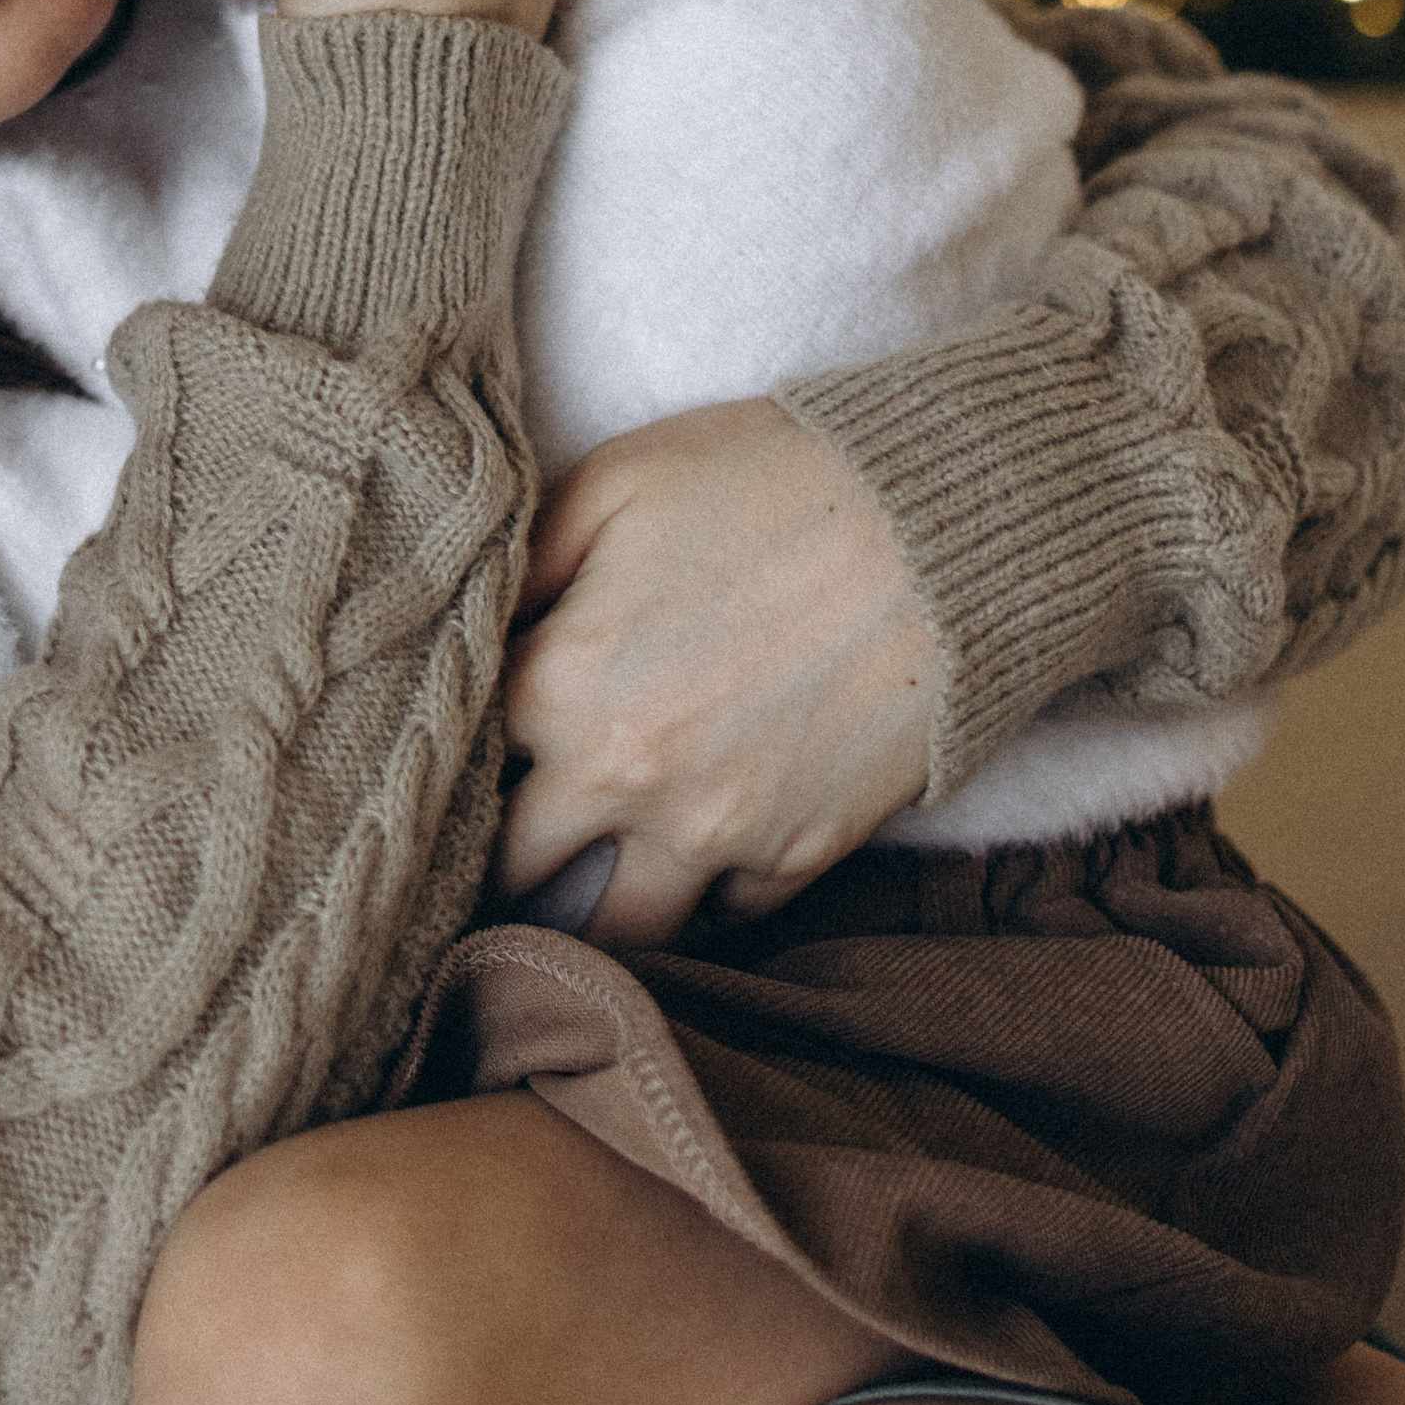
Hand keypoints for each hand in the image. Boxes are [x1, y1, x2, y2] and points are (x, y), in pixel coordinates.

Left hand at [494, 399, 939, 945]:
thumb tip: (468, 627)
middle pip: (516, 866)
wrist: (946, 527)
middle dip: (500, 851)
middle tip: (506, 833)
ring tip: (590, 874)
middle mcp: (624, 778)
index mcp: (563, 682)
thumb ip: (525, 561)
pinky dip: (706, 889)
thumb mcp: (621, 479)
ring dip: (595, 902)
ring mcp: (715, 830)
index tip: (463, 750)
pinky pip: (727, 911)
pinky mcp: (799, 853)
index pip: (461, 756)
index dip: (457, 748)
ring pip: (618, 925)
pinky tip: (699, 847)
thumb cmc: (774, 479)